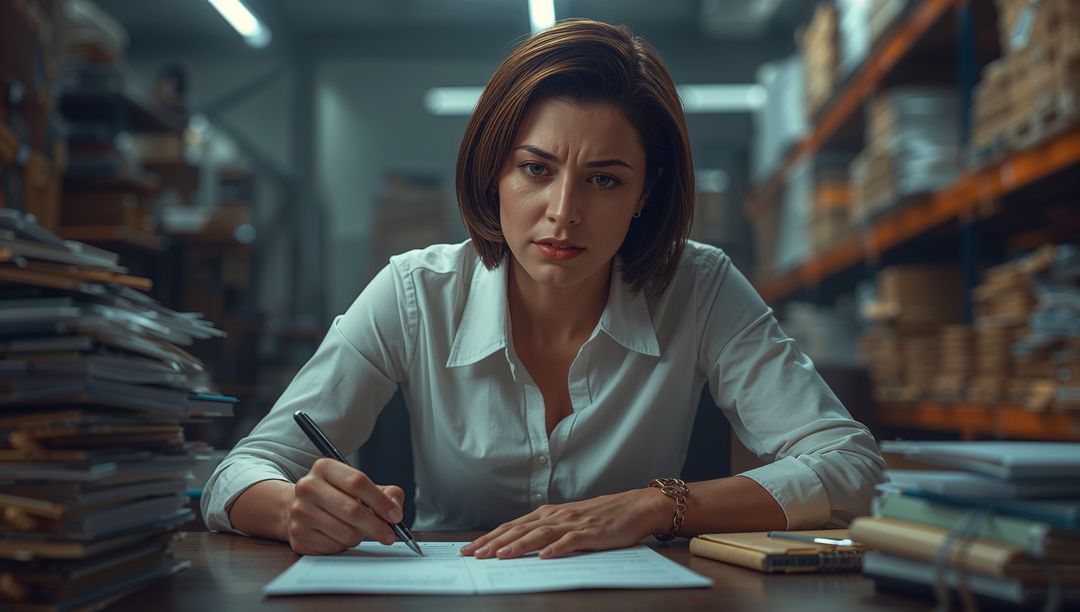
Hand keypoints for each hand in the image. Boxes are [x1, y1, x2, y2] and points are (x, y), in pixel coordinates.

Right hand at [285, 457, 404, 554]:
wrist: (300, 507)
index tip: (395, 516)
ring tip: (359, 531)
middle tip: (390, 534)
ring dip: (360, 537)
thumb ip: (386, 493)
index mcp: (325, 468)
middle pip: (352, 510)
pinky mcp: (298, 535)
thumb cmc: (337, 495)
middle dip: (377, 526)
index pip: (358, 482)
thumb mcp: (360, 485)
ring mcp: (300, 511)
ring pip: (345, 532)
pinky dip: (345, 545)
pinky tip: (341, 536)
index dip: (381, 502)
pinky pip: (334, 546)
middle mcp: (308, 487)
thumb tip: (395, 509)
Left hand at [459, 487, 670, 559]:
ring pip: (540, 534)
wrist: (636, 506)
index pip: (513, 526)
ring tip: (500, 555)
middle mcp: (557, 516)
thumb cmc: (602, 516)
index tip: (470, 548)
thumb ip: (547, 530)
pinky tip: (544, 557)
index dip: (490, 537)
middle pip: (520, 529)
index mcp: (549, 514)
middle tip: (474, 554)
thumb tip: (519, 543)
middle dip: (494, 542)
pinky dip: (556, 548)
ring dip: (518, 545)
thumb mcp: (569, 521)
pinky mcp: (592, 532)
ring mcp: (574, 523)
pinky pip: (571, 541)